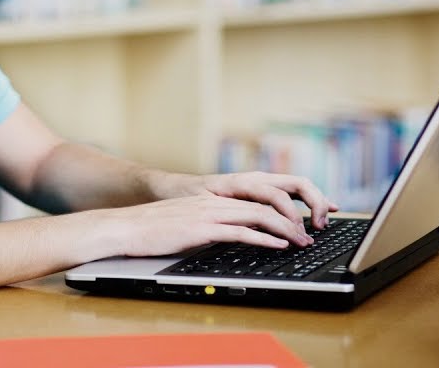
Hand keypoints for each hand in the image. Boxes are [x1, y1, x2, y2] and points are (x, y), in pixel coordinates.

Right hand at [155, 171, 338, 234]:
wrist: (125, 227)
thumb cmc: (152, 228)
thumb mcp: (189, 222)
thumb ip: (213, 225)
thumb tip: (233, 236)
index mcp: (216, 196)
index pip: (261, 194)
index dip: (289, 202)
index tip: (309, 213)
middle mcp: (217, 199)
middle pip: (266, 201)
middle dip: (295, 215)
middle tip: (313, 231)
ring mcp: (209, 212)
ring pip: (258, 215)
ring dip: (285, 229)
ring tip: (303, 241)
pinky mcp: (201, 228)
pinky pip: (240, 231)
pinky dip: (264, 239)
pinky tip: (279, 245)